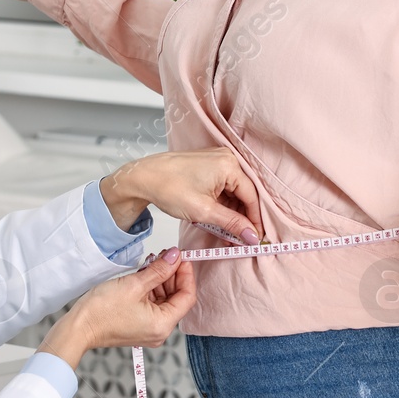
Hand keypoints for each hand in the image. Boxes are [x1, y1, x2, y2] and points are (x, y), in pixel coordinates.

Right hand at [38, 249, 194, 366]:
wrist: (78, 328)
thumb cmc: (100, 312)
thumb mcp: (134, 284)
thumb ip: (159, 270)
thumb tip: (175, 258)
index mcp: (162, 324)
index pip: (187, 296)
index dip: (186, 274)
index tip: (181, 257)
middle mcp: (159, 331)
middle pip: (177, 298)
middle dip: (173, 275)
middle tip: (166, 256)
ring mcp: (149, 329)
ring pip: (164, 300)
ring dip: (161, 280)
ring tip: (152, 263)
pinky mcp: (139, 325)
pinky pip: (153, 305)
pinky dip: (151, 289)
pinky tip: (145, 274)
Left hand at [103, 149, 263, 244]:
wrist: (143, 177)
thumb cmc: (168, 188)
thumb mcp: (203, 211)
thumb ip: (231, 224)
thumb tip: (252, 236)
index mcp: (229, 165)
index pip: (252, 196)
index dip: (255, 220)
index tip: (254, 239)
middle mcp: (227, 158)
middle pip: (244, 193)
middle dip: (242, 217)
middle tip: (239, 239)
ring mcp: (218, 159)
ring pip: (235, 191)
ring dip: (232, 212)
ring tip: (226, 232)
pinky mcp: (210, 164)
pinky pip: (225, 185)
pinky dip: (223, 202)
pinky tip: (219, 218)